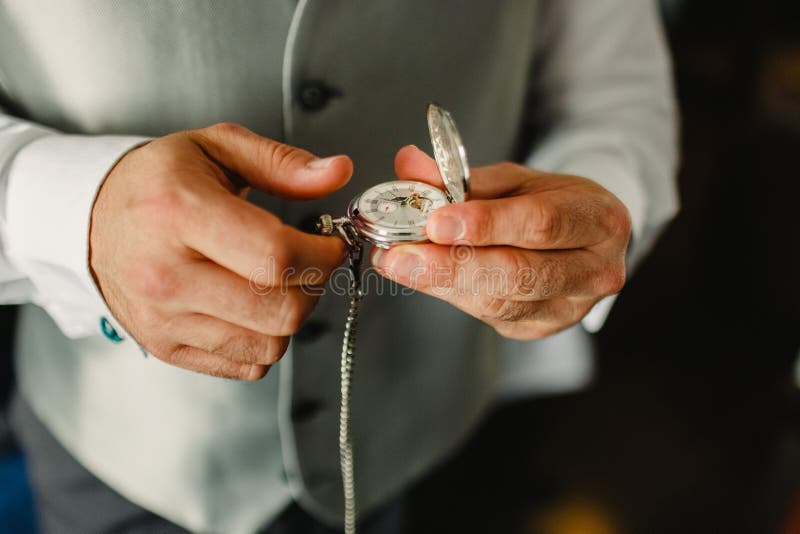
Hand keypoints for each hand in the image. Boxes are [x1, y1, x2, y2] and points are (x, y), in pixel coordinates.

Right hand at [90, 123, 351, 378]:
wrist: (92, 220)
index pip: (275, 256)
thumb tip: (337, 172)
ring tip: (278, 282)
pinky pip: (246, 365)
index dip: (323, 255)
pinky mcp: (166, 347)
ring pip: (269, 345)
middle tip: (311, 263)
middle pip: (280, 310)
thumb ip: (282, 163)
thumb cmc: (157, 183)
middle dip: (314, 287)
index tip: (332, 244)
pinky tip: (251, 306)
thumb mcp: (218, 147)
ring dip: (291, 315)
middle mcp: (165, 274)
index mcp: (177, 213)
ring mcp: (163, 319)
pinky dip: (264, 340)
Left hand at [371, 145, 630, 339]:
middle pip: (519, 274)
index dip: (487, 224)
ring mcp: (568, 308)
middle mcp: (594, 271)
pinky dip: (449, 294)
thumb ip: (463, 177)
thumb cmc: (551, 204)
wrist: (581, 241)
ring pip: (499, 303)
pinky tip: (420, 276)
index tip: (437, 222)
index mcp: (598, 220)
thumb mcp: (515, 180)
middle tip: (401, 254)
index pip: (542, 223)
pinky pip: (489, 316)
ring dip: (441, 283)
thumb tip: (409, 164)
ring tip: (397, 262)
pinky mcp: (538, 329)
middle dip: (452, 265)